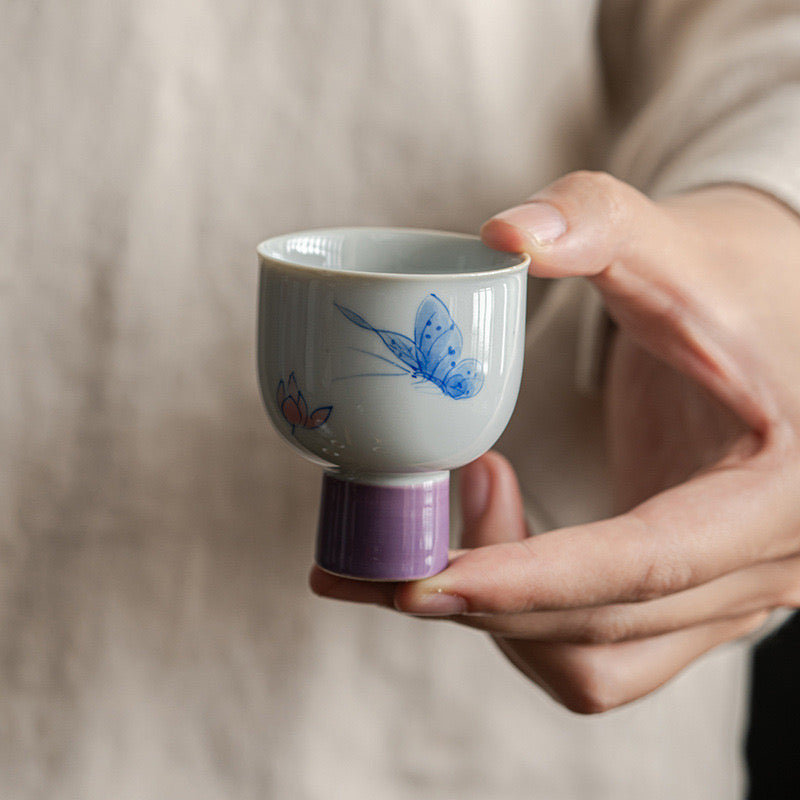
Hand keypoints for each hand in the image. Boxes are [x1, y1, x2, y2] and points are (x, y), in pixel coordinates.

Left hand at [310, 172, 799, 712]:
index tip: (420, 579)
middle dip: (479, 603)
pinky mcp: (684, 601)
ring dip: (493, 618)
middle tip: (377, 554)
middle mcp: (767, 566)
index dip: (529, 580)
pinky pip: (593, 652)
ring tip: (432, 529)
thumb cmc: (721, 284)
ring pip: (591, 662)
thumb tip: (501, 234)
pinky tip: (476, 553)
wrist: (763, 328)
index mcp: (780, 490)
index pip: (646, 562)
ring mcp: (728, 597)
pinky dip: (522, 623)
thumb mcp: (672, 243)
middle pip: (602, 625)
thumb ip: (596, 223)